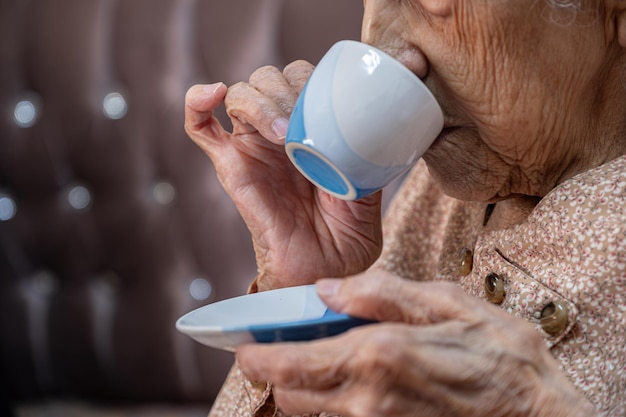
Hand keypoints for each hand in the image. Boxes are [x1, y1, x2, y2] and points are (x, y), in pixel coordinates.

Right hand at [184, 62, 382, 290]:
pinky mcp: (230, 165)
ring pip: (240, 93)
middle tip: (302, 123)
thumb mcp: (370, 180)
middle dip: (286, 89)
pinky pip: (198, 126)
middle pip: (269, 78)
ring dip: (261, 102)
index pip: (301, 77)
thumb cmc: (350, 230)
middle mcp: (279, 131)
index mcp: (311, 129)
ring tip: (282, 132)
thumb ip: (368, 146)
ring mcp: (252, 146)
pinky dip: (197, 102)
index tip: (328, 103)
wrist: (325, 268)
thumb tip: (385, 110)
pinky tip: (211, 94)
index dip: (310, 79)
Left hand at [237, 271, 596, 416]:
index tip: (245, 347)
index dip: (257, 357)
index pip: (289, 365)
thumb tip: (327, 290)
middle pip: (291, 396)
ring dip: (305, 389)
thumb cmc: (502, 356)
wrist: (541, 415)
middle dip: (280, 372)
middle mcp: (367, 401)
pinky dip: (333, 404)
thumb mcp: (446, 304)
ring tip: (320, 360)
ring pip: (313, 415)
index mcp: (376, 355)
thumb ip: (380, 293)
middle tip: (287, 346)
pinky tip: (354, 381)